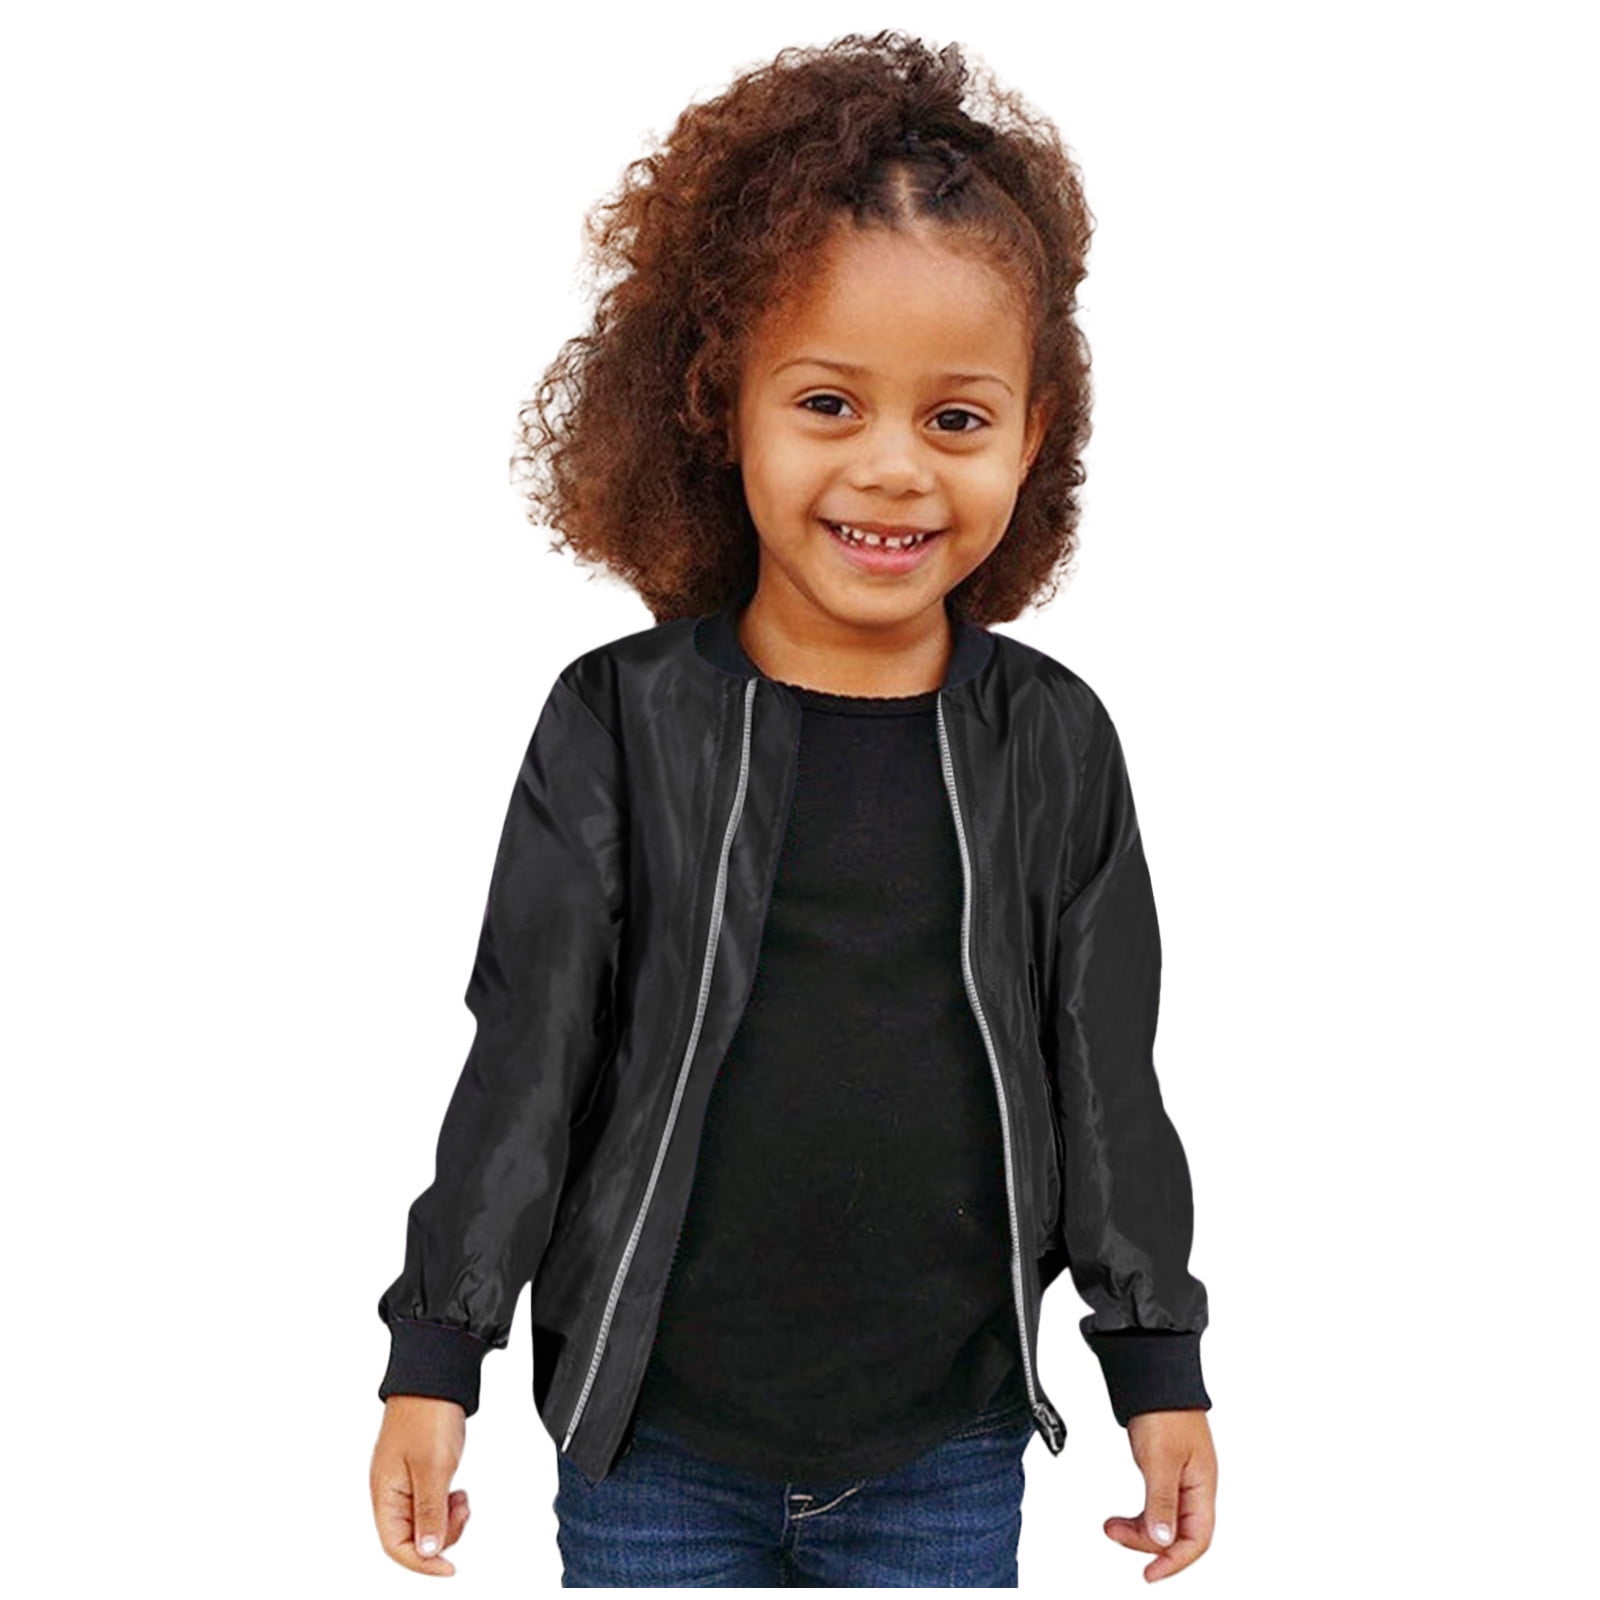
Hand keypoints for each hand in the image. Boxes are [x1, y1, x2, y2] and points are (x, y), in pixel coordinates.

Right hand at [370, 1395, 470, 1574]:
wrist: (435, 1375)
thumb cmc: (427, 1414)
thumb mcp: (433, 1468)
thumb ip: (430, 1512)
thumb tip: (427, 1550)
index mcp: (385, 1493)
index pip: (397, 1546)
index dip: (422, 1562)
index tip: (448, 1567)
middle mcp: (390, 1490)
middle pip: (411, 1536)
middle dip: (440, 1534)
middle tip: (460, 1513)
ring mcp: (404, 1479)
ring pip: (423, 1519)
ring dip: (446, 1518)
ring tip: (461, 1499)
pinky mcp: (418, 1468)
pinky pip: (430, 1500)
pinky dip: (446, 1503)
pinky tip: (457, 1491)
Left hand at [1103, 1408, 1215, 1581]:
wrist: (1153, 1373)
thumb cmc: (1164, 1409)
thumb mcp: (1161, 1459)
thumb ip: (1162, 1501)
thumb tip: (1164, 1541)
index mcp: (1202, 1486)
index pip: (1197, 1539)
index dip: (1175, 1561)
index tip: (1150, 1573)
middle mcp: (1195, 1485)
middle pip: (1179, 1533)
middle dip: (1147, 1542)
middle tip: (1116, 1535)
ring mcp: (1180, 1476)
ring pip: (1165, 1520)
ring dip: (1139, 1528)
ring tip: (1112, 1525)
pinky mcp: (1165, 1467)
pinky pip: (1156, 1503)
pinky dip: (1139, 1513)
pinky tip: (1124, 1515)